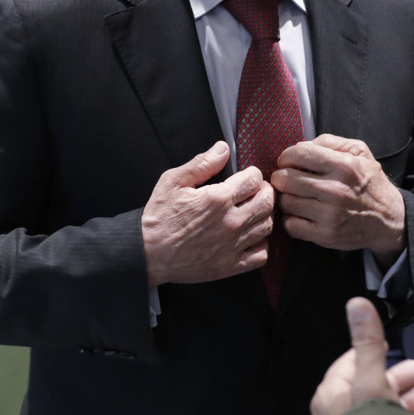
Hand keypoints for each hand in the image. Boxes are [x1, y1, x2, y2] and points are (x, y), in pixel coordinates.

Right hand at [141, 141, 274, 286]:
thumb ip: (201, 163)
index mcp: (218, 199)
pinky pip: (261, 255)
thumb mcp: (173, 182)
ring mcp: (232, 246)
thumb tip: (223, 148)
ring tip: (253, 212)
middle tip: (256, 191)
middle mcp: (230, 222)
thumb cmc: (158, 217)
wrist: (145, 254)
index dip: (253, 174)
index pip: (255, 179)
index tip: (247, 177)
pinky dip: (261, 245)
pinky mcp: (230, 266)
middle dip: (265, 192)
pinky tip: (250, 238)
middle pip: (268, 202)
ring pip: (267, 226)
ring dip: (264, 215)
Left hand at [273, 134, 404, 265]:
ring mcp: (330, 215)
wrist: (388, 219)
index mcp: (345, 166)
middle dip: (281, 176)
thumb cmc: (370, 182)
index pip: (300, 154)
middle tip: (285, 178)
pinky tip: (301, 213)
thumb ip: (331, 142)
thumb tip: (299, 146)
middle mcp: (336, 190)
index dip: (287, 156)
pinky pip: (291, 225)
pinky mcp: (326, 235)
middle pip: (286, 179)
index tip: (288, 161)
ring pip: (286, 202)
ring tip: (295, 195)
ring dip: (286, 197)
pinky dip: (291, 218)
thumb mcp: (361, 152)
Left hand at [311, 297, 413, 414]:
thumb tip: (356, 300)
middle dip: (399, 378)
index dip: (374, 352)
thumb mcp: (371, 380)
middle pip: (371, 387)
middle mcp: (339, 414)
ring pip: (383, 410)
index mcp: (331, 394)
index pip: (351, 362)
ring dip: (407, 400)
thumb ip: (368, 343)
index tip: (395, 348)